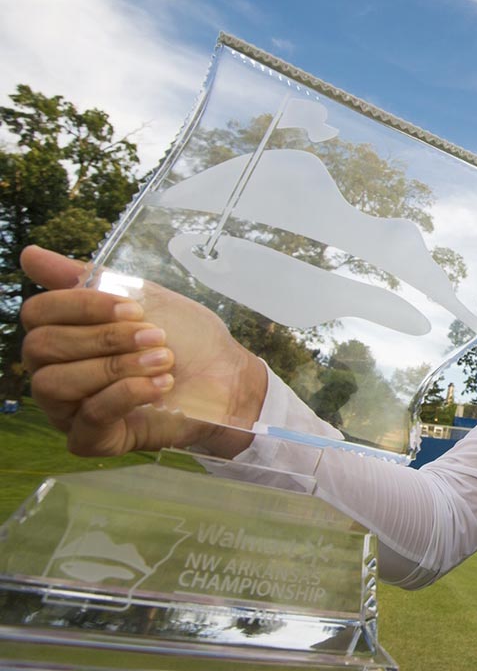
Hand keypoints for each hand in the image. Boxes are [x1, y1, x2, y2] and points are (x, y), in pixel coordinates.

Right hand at [20, 245, 263, 457]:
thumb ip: (85, 277)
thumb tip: (29, 254)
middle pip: (41, 347)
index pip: (36, 314)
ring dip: (116, 367)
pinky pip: (87, 418)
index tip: (133, 307)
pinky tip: (160, 385)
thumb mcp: (140, 297)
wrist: (229, 379)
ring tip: (163, 361)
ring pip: (55, 384)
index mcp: (64, 334)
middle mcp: (55, 371)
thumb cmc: (185, 338)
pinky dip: (126, 395)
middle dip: (105, 337)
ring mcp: (70, 409)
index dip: (81, 305)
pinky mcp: (93, 439)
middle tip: (156, 336)